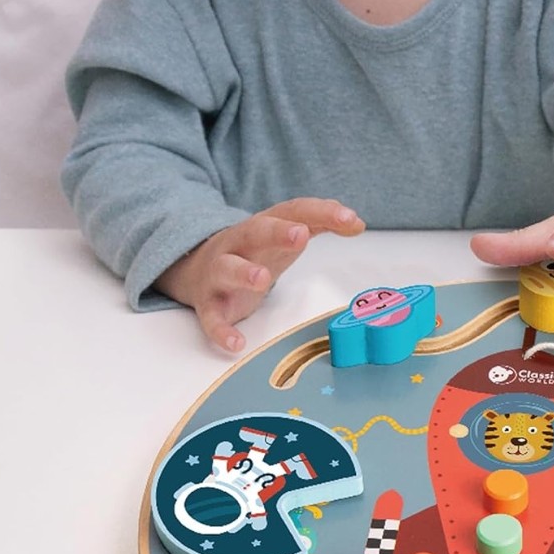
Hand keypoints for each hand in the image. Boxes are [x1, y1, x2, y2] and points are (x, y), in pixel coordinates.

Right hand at [158, 198, 365, 352]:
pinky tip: (237, 343)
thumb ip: (319, 223)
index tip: (349, 219)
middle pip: (255, 231)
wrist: (197, 266)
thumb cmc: (253, 249)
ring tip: (262, 280)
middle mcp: (239, 243)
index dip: (320, 213)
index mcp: (264, 224)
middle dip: (276, 233)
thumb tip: (356, 222)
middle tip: (299, 236)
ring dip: (243, 273)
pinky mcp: (209, 304)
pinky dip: (221, 330)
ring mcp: (221, 272)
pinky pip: (210, 317)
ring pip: (227, 269)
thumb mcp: (285, 233)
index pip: (293, 211)